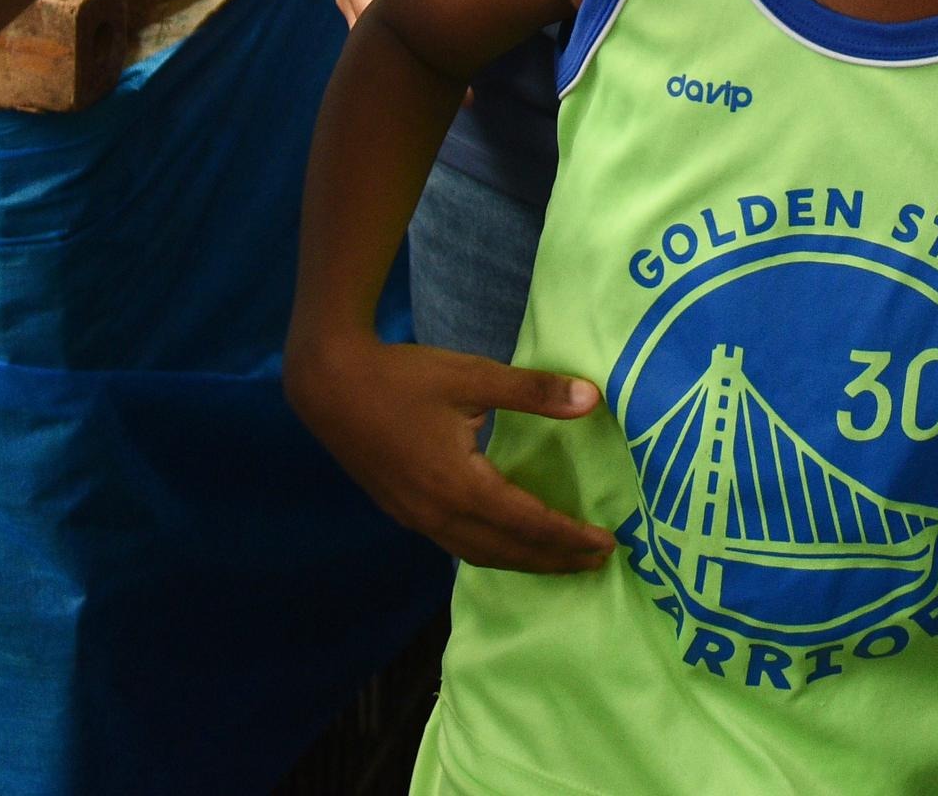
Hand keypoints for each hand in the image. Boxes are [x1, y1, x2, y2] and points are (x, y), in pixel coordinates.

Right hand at [285, 333, 612, 572]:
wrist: (330, 384)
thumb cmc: (403, 376)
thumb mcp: (473, 375)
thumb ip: (533, 391)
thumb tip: (592, 399)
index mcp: (459, 486)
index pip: (528, 524)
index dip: (569, 537)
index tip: (607, 543)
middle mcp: (438, 515)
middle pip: (507, 552)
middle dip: (554, 560)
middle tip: (597, 561)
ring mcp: (417, 519)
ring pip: (479, 555)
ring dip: (523, 561)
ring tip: (561, 560)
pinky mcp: (404, 512)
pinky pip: (457, 546)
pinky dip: (491, 552)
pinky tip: (506, 542)